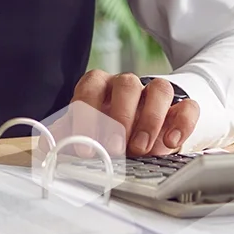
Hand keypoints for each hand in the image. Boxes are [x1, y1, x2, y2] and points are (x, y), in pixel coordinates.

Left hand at [69, 71, 198, 156]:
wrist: (148, 126)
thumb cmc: (109, 129)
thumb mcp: (86, 132)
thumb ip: (68, 136)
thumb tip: (46, 148)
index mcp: (100, 87)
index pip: (90, 87)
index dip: (86, 115)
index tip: (85, 148)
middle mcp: (128, 86)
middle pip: (126, 84)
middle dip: (120, 116)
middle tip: (115, 148)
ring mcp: (156, 93)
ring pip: (159, 88)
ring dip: (150, 119)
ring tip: (142, 149)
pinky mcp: (182, 106)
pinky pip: (187, 105)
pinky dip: (181, 123)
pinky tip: (171, 143)